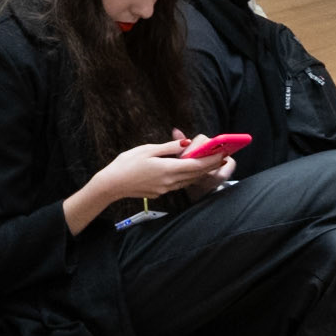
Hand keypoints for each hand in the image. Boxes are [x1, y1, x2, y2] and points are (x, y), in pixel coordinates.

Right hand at [101, 137, 229, 204]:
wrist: (112, 184)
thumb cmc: (126, 164)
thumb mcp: (147, 150)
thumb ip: (169, 147)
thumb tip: (187, 143)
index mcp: (168, 169)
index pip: (196, 164)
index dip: (211, 159)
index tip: (223, 153)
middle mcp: (170, 181)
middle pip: (196, 174)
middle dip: (210, 165)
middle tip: (223, 157)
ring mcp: (165, 189)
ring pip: (189, 180)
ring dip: (201, 172)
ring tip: (210, 163)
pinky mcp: (160, 192)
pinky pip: (180, 183)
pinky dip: (189, 176)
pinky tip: (190, 170)